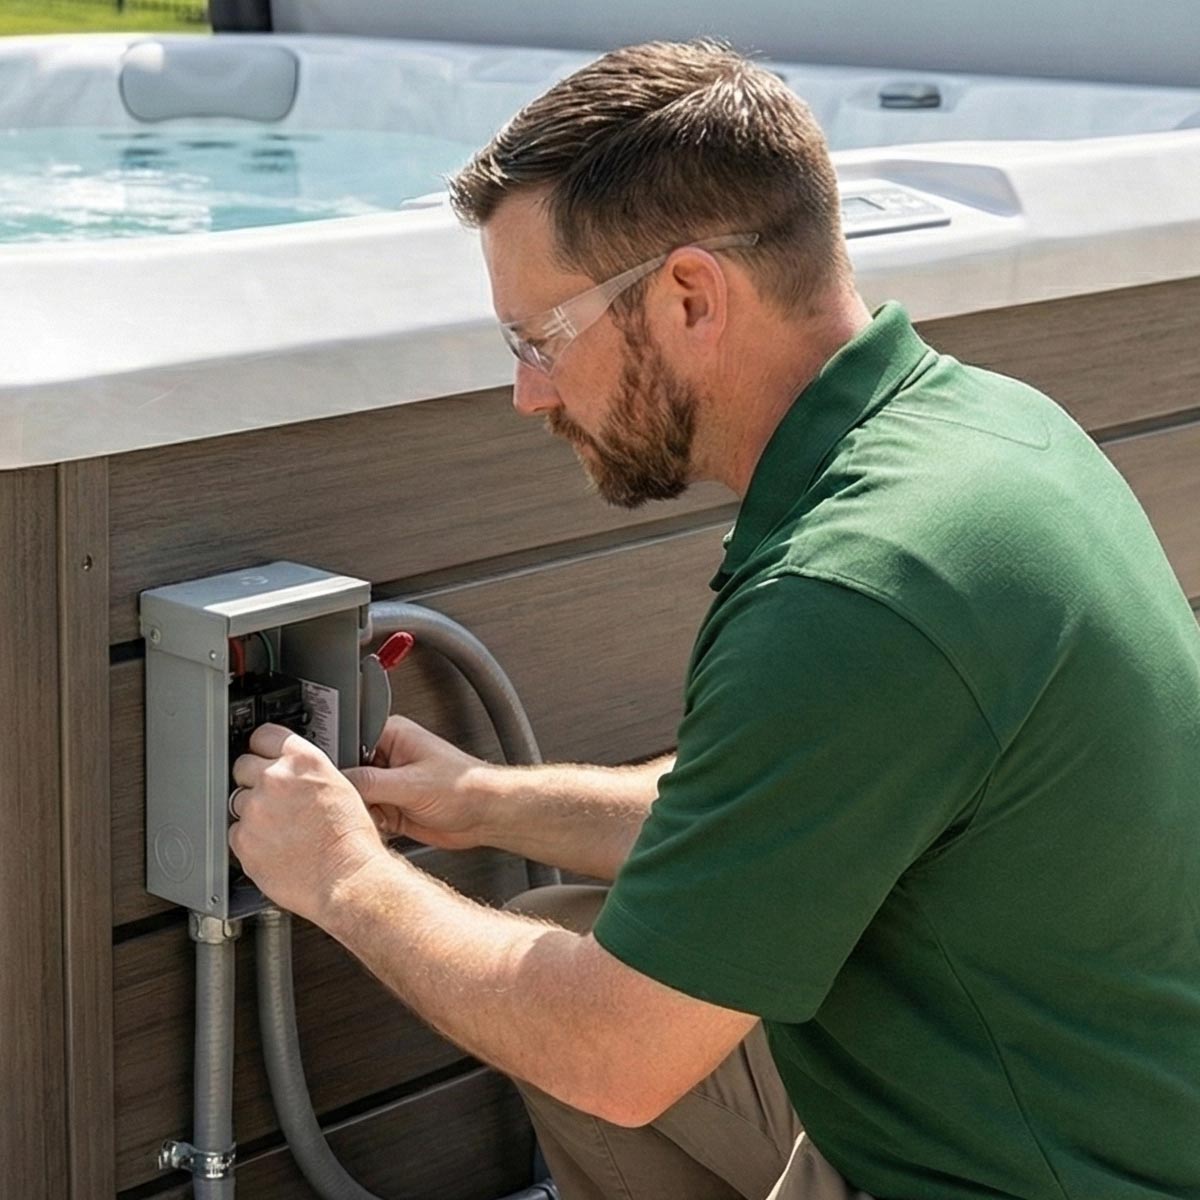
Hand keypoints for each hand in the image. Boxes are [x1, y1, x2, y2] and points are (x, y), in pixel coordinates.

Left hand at [229, 723, 388, 924]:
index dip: (263, 747)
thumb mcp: (340, 787)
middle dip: (253, 779)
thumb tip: (293, 772)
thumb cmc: (351, 839)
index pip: (264, 735)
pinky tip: (273, 847)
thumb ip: (308, 773)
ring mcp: (256, 810)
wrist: (347, 877)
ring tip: (279, 829)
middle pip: (242, 765)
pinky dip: (249, 840)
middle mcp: (276, 779)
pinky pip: (235, 832)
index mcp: (303, 760)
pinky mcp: (243, 840)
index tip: (262, 754)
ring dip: (252, 812)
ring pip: (237, 801)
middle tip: (272, 799)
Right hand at [342, 716, 491, 850]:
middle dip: (347, 791)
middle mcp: (385, 757)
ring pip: (353, 797)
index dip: (335, 762)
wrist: (486, 816)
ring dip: (357, 810)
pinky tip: (378, 827)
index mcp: (390, 734)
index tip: (330, 781)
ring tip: (371, 816)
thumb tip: (337, 781)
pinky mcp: (390, 807)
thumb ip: (370, 782)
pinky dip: (367, 824)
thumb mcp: (411, 783)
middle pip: (346, 772)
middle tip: (354, 803)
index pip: (347, 742)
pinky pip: (365, 816)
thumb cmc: (464, 787)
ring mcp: (387, 783)